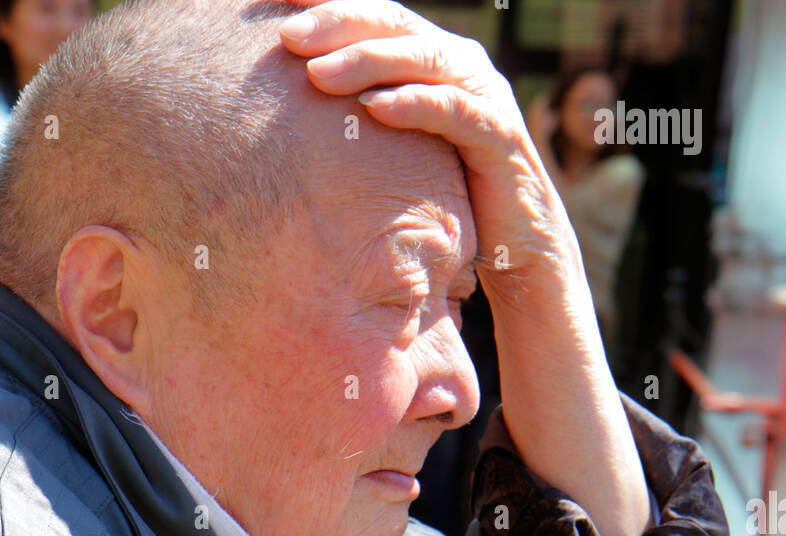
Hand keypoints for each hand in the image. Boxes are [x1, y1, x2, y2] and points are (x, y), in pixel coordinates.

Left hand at [279, 0, 574, 284]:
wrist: (518, 243)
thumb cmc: (448, 195)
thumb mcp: (396, 151)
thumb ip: (361, 120)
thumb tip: (293, 110)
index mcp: (429, 59)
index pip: (374, 16)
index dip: (328, 2)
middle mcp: (457, 64)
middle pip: (393, 25)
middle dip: (338, 23)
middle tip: (287, 36)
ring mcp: (482, 95)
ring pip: (421, 60)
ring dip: (367, 62)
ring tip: (316, 74)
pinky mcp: (499, 136)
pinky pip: (454, 111)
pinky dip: (415, 104)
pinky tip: (376, 108)